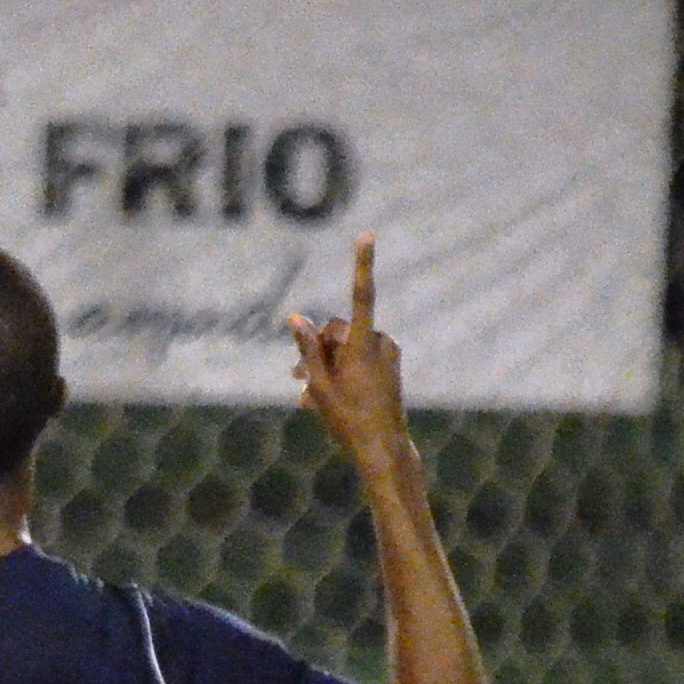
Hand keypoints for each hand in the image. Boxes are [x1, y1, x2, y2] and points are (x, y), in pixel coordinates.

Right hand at [288, 233, 412, 474]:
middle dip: (315, 347)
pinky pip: (359, 357)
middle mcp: (380, 344)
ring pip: (346, 346)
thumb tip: (295, 317)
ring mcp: (387, 355)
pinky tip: (322, 397)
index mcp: (363, 346)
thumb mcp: (318, 385)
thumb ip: (306, 348)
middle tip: (294, 378)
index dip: (361, 263)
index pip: (360, 295)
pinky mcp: (390, 365)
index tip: (367, 234)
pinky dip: (341, 371)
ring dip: (324, 364)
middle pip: (338, 329)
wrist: (383, 449)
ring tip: (307, 396)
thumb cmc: (348, 419)